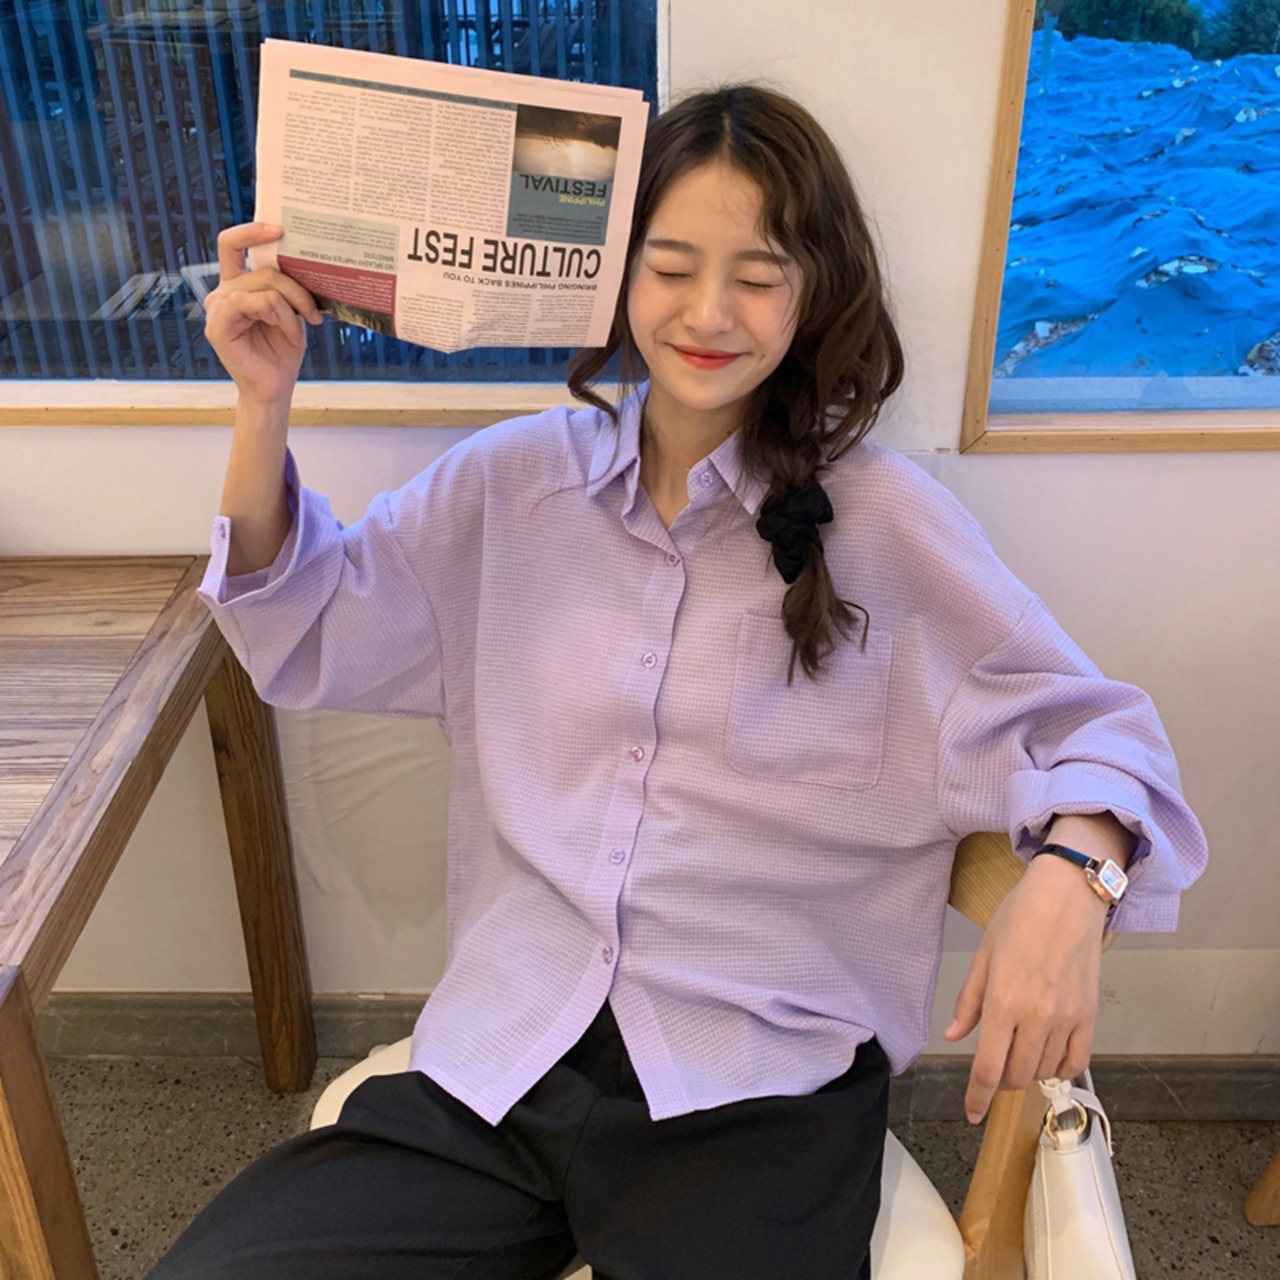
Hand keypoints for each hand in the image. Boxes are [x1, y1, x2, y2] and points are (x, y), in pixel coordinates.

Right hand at [203, 222, 323, 404]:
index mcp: (237, 284)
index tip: (280, 229)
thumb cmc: (282, 350)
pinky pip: (247, 302)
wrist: (276, 386)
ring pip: (263, 286)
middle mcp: (223, 292)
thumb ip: (286, 285)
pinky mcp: (217, 326)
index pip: (232, 244)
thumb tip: (299, 258)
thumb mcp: (291, 311)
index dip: (251, 231)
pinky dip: (273, 314)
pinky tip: (280, 329)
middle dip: (296, 289)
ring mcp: (217, 308)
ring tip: (300, 328)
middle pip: (264, 270)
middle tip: (314, 313)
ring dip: (289, 308)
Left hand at [943, 852, 1108, 1123]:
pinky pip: (1075, 1061)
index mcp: (1003, 1003)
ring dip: (1026, 1071)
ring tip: (1017, 1052)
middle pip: (1015, 1075)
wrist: (1069, 898)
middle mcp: (1036, 1018)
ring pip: (1043, 1071)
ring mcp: (1067, 1020)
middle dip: (999, 1079)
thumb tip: (953, 1036)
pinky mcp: (1090, 1016)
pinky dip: (1058, 1068)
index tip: (971, 1113)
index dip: (977, 1096)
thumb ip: (969, 1002)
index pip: (987, 1067)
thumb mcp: (983, 955)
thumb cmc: (1019, 919)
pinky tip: (1046, 1057)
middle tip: (992, 1063)